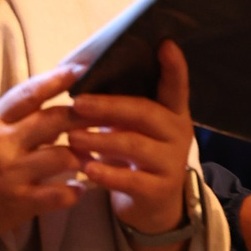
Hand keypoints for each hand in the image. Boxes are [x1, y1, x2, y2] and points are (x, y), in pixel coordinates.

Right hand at [0, 62, 83, 250]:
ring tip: (95, 156)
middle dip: (85, 117)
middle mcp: (3, 144)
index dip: (57, 80)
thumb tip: (46, 94)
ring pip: (62, 157)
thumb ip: (10, 113)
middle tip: (107, 116)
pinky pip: (57, 195)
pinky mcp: (18, 203)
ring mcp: (11, 174)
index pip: (29, 93)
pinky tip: (81, 188)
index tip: (81, 71)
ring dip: (85, 155)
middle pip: (54, 121)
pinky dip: (75, 191)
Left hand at [64, 41, 195, 234]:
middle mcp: (178, 134)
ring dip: (99, 140)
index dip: (174, 66)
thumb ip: (120, 105)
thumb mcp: (134, 127)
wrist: (153, 206)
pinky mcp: (159, 190)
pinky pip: (130, 180)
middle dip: (109, 106)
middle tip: (77, 103)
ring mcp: (171, 163)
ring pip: (134, 145)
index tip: (165, 44)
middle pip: (145, 112)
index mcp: (173, 112)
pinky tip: (86, 169)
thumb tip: (84, 74)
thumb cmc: (136, 155)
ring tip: (72, 137)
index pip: (176, 85)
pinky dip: (106, 173)